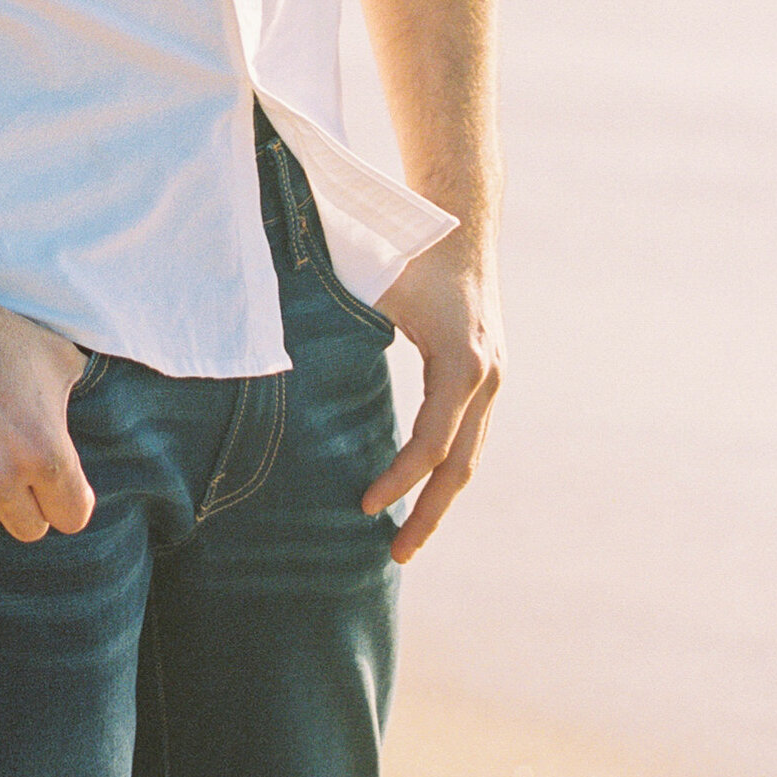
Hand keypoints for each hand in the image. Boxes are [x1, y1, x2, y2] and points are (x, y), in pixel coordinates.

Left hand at [363, 227, 502, 561]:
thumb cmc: (409, 249)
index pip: (432, 442)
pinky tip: (421, 491)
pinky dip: (447, 470)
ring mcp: (493, 379)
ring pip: (470, 457)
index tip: (365, 505)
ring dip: (440, 499)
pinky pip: (469, 437)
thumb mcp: (374, 281)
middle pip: (461, 466)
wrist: (463, 222)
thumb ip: (340, 317)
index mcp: (460, 361)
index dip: (399, 478)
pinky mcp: (487, 377)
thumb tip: (284, 351)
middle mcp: (486, 377)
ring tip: (406, 538)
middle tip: (394, 555)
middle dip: (429, 514)